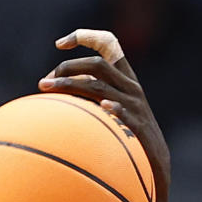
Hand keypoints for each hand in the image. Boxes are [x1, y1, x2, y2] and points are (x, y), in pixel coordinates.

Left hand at [39, 28, 169, 201]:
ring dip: (70, 86)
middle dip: (68, 68)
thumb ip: (90, 95)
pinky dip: (112, 107)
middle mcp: (131, 87)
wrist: (156, 165)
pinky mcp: (138, 126)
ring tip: (47, 90)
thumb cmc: (129, 137)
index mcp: (125, 78)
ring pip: (99, 86)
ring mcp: (134, 106)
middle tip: (44, 83)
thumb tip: (59, 87)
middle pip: (97, 64)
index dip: (85, 36)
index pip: (108, 43)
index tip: (60, 44)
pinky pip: (123, 112)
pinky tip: (100, 107)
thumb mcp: (111, 110)